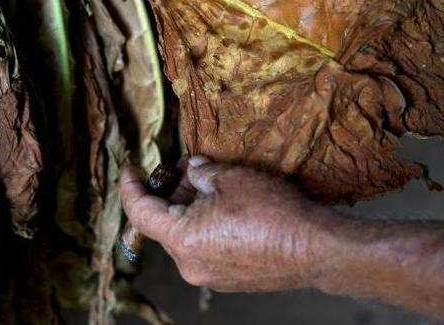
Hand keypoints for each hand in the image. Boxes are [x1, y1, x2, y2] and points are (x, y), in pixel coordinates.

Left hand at [120, 156, 342, 291]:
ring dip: (190, 207)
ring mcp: (210, 275)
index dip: (130, 188)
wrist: (315, 249)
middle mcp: (190, 265)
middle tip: (183, 166)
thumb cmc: (272, 212)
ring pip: (186, 234)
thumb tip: (190, 169)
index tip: (129, 169)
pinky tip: (223, 204)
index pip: (140, 213)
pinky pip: (205, 246)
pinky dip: (204, 223)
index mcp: (183, 240)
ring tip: (208, 181)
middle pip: (165, 223)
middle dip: (170, 192)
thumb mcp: (230, 178)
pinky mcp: (229, 278)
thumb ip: (200, 171)